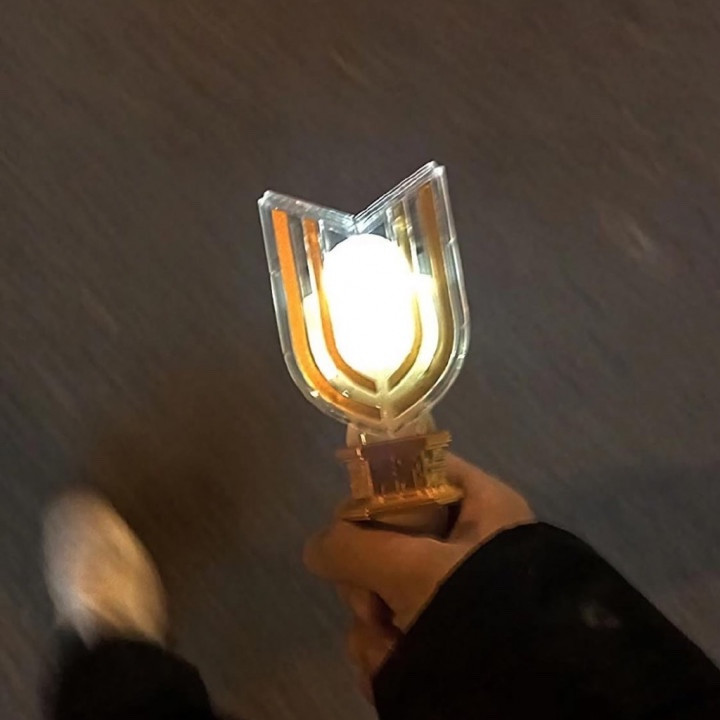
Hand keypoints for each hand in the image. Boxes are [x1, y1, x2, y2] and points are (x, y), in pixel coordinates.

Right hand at [304, 454, 534, 696]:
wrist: (531, 694)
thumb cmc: (481, 606)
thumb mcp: (413, 568)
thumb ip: (354, 547)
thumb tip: (317, 548)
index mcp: (478, 506)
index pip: (416, 470)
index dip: (378, 489)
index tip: (353, 523)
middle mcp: (465, 544)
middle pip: (388, 536)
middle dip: (368, 580)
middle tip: (372, 605)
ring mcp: (451, 592)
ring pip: (384, 588)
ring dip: (371, 625)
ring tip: (388, 648)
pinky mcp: (441, 634)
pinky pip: (392, 626)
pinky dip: (383, 650)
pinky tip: (388, 667)